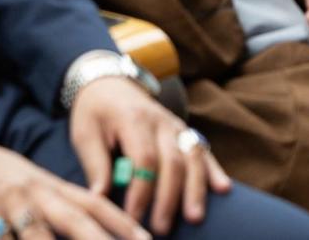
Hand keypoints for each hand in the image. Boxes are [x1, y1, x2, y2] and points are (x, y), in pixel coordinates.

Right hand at [0, 123, 151, 239]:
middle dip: (106, 239)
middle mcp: (38, 191)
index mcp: (51, 185)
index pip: (96, 202)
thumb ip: (53, 202)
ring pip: (43, 231)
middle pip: (78, 217)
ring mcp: (10, 202)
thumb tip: (83, 222)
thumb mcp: (26, 183)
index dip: (123, 222)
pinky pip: (3, 238)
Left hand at [68, 78, 230, 235]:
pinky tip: (223, 189)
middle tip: (162, 228)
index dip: (141, 190)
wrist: (112, 83)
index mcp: (134, 120)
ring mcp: (178, 126)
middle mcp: (162, 122)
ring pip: (193, 158)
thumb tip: (100, 199)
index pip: (144, 158)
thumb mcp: (85, 134)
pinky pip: (203, 151)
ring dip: (195, 189)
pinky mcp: (185, 132)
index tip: (133, 217)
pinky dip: (214, 170)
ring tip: (194, 217)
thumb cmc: (95, 113)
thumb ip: (95, 164)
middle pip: (173, 161)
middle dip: (169, 197)